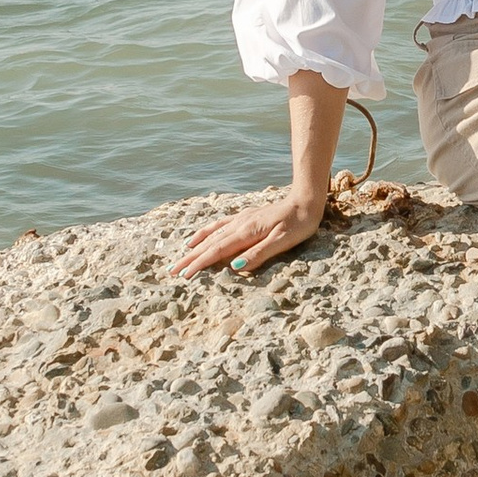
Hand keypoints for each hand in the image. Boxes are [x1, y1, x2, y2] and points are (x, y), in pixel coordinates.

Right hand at [172, 188, 328, 277]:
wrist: (306, 200)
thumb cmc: (299, 224)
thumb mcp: (283, 241)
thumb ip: (259, 253)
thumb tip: (235, 266)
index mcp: (247, 233)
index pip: (217, 251)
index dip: (199, 264)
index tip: (184, 276)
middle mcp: (240, 225)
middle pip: (209, 244)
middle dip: (190, 258)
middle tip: (171, 271)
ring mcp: (241, 219)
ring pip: (212, 234)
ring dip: (194, 247)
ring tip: (180, 256)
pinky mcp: (245, 217)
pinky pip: (219, 225)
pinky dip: (205, 232)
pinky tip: (199, 237)